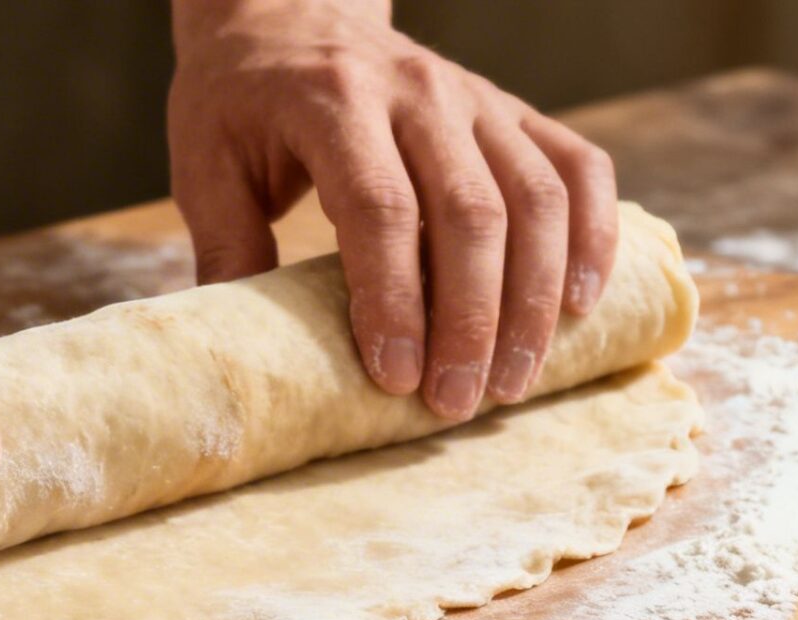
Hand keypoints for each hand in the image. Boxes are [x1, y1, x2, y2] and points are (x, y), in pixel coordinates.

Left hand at [168, 0, 618, 417]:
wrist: (289, 14)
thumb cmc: (241, 102)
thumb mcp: (205, 165)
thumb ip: (225, 249)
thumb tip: (244, 355)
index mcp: (334, 102)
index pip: (380, 207)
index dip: (393, 298)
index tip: (395, 376)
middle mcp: (418, 93)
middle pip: (470, 213)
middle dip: (470, 320)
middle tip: (456, 403)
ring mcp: (475, 99)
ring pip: (535, 198)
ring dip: (533, 299)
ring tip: (513, 382)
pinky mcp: (512, 110)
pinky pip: (578, 167)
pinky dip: (593, 236)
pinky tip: (579, 306)